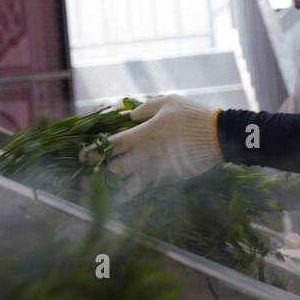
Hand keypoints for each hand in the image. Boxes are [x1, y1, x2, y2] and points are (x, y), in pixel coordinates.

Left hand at [80, 96, 222, 197]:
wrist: (218, 137)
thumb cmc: (192, 115)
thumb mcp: (167, 102)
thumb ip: (145, 109)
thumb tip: (128, 116)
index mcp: (141, 135)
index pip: (109, 146)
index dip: (93, 151)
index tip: (82, 156)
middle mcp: (144, 155)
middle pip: (113, 168)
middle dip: (98, 172)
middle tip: (86, 175)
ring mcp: (155, 170)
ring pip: (126, 185)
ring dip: (111, 188)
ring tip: (97, 191)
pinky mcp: (166, 179)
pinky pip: (144, 189)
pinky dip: (131, 194)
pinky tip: (122, 196)